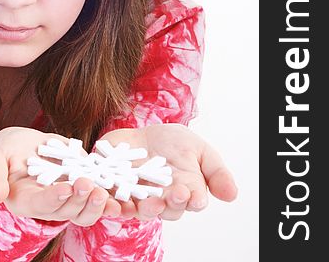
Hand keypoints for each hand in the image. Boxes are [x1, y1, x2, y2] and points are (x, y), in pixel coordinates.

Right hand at [0, 126, 122, 225]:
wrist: (27, 145)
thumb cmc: (6, 150)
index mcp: (24, 199)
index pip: (38, 204)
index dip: (51, 198)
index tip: (64, 188)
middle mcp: (47, 205)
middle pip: (64, 210)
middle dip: (78, 199)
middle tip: (88, 184)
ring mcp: (67, 199)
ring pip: (83, 211)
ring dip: (95, 205)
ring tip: (104, 192)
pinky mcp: (83, 188)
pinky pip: (97, 199)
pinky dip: (108, 200)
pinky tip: (118, 197)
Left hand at [97, 124, 237, 221]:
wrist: (142, 133)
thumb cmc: (174, 144)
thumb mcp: (199, 149)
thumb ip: (215, 171)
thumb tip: (232, 194)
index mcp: (184, 192)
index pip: (190, 201)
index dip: (192, 200)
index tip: (193, 195)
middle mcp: (161, 200)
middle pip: (166, 210)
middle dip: (170, 204)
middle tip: (173, 194)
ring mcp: (137, 198)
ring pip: (140, 211)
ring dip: (145, 209)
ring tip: (149, 201)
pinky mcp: (114, 191)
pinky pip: (112, 202)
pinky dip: (111, 204)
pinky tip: (113, 200)